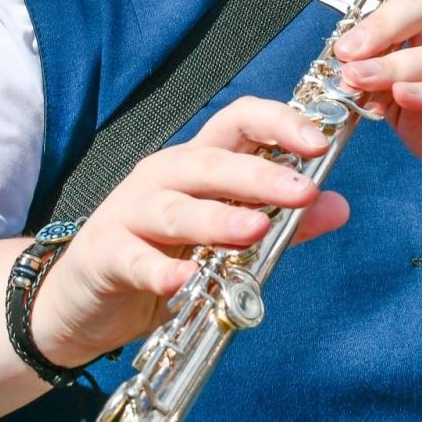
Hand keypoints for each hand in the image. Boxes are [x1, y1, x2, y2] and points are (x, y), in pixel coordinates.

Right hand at [30, 97, 348, 367]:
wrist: (84, 299)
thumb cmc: (163, 257)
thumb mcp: (227, 239)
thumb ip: (282, 224)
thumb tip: (337, 206)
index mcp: (199, 163)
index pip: (239, 122)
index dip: (279, 124)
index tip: (319, 142)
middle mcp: (165, 176)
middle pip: (211, 162)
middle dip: (259, 177)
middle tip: (302, 192)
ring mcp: (130, 212)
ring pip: (176, 209)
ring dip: (217, 219)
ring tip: (254, 231)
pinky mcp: (106, 254)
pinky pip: (135, 259)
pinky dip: (159, 271)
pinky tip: (182, 282)